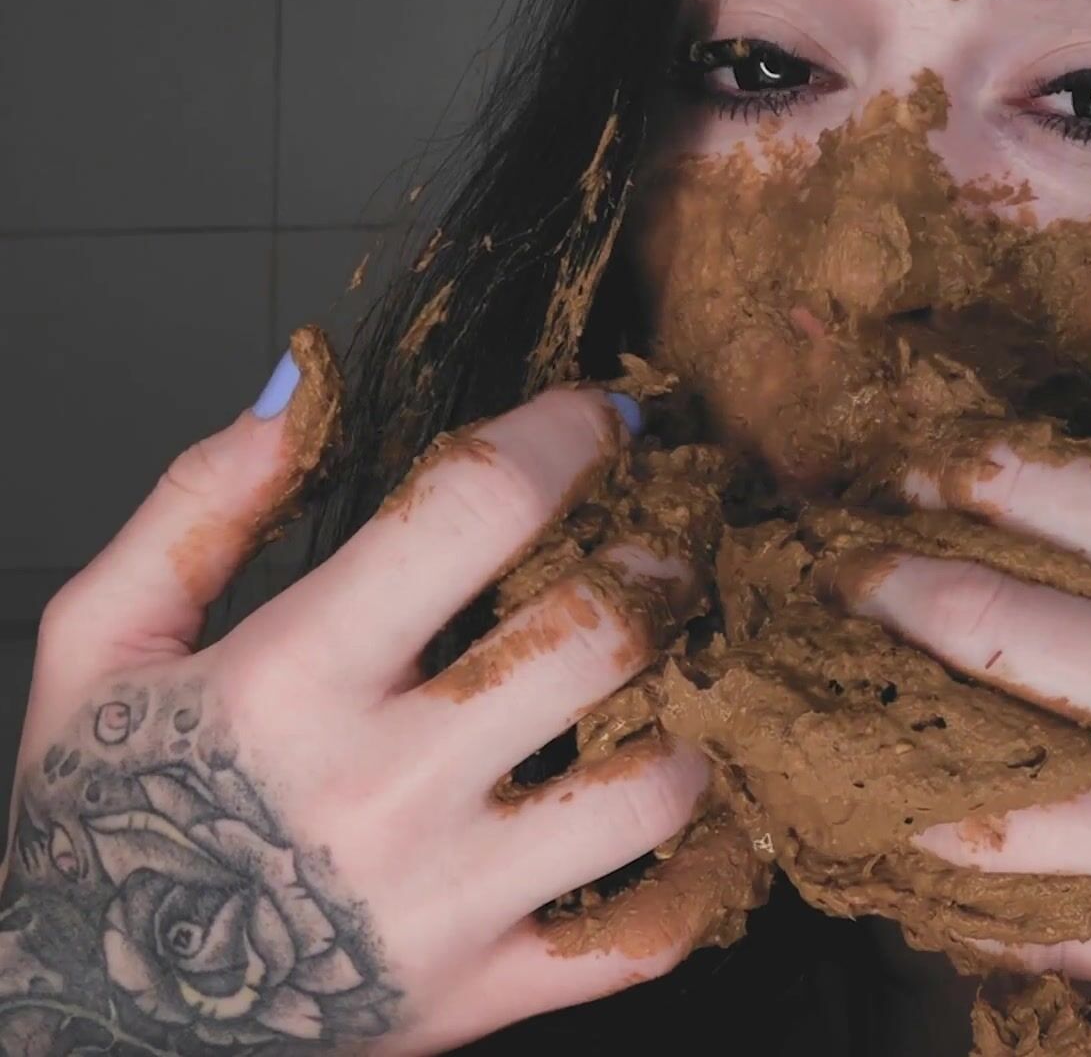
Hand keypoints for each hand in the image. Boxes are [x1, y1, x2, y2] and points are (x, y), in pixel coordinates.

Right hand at [4, 337, 707, 1054]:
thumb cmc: (102, 821)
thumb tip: (302, 392)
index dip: (568, 436)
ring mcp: (449, 899)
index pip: (477, 509)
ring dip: (697, 716)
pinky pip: (650, 933)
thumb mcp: (100, 644)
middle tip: (671, 541)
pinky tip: (695, 813)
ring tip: (691, 677)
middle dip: (660, 562)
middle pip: (596, 634)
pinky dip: (701, 873)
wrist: (92, 1022)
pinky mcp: (486, 991)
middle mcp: (385, 784)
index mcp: (294, 676)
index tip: (610, 419)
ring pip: (653, 784)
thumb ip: (198, 506)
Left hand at [852, 232, 1090, 1004]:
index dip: (945, 475)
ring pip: (987, 799)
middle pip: (981, 633)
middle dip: (875, 594)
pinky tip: (918, 861)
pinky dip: (970, 897)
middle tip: (822, 579)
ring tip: (831, 720)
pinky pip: (1054, 923)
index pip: (1048, 497)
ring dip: (886, 753)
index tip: (896, 474)